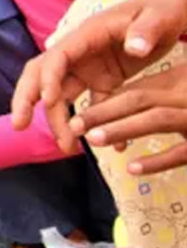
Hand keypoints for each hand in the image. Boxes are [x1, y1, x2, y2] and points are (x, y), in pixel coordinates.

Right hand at [12, 0, 186, 151]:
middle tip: (19, 126)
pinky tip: (111, 147)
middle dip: (27, 100)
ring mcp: (89, 69)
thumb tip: (134, 48)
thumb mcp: (160, 15)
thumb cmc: (163, 8)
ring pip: (61, 97)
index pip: (57, 57)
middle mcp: (79, 53)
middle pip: (42, 76)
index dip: (48, 78)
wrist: (170, 10)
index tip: (49, 102)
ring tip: (67, 148)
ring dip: (59, 121)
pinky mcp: (103, 82)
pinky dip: (96, 125)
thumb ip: (147, 30)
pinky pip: (92, 106)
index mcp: (87, 34)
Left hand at [69, 69, 186, 174]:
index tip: (77, 115)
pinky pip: (182, 152)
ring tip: (92, 139)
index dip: (105, 102)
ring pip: (158, 119)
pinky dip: (157, 161)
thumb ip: (161, 96)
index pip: (136, 89)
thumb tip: (115, 107)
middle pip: (140, 99)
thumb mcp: (185, 91)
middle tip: (73, 126)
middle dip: (103, 112)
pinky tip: (131, 168)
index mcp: (181, 79)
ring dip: (122, 129)